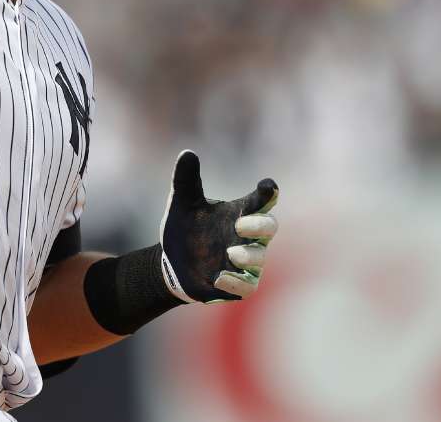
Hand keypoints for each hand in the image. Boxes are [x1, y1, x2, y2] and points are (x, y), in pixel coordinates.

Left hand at [158, 150, 278, 302]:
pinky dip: (236, 282)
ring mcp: (245, 262)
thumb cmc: (184, 229)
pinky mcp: (238, 284)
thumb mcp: (181, 203)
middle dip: (260, 225)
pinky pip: (247, 286)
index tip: (268, 186)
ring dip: (247, 254)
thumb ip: (186, 179)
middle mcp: (246, 236)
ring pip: (259, 258)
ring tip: (228, 252)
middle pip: (270, 227)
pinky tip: (219, 277)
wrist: (170, 263)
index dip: (268, 192)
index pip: (260, 200)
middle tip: (240, 225)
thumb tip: (187, 153)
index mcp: (238, 213)